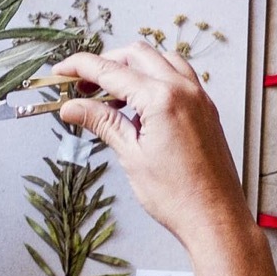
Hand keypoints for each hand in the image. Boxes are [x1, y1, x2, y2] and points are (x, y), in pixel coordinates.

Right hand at [53, 43, 276, 275]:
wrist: (216, 220)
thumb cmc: (179, 196)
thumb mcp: (131, 155)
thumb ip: (102, 122)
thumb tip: (72, 107)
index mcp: (161, 98)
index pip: (110, 70)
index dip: (79, 67)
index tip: (60, 71)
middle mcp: (183, 89)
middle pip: (136, 54)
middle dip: (105, 63)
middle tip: (82, 85)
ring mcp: (199, 97)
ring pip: (160, 59)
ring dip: (132, 67)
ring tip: (110, 94)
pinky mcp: (206, 109)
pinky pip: (179, 76)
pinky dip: (155, 77)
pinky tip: (140, 102)